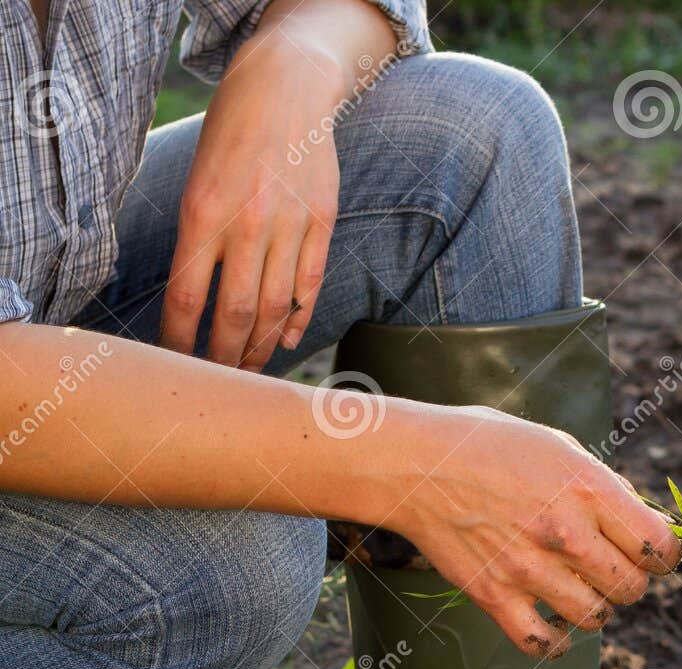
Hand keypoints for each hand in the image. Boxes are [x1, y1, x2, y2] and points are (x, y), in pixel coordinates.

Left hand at [160, 34, 344, 368]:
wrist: (283, 89)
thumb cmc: (229, 136)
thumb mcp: (196, 181)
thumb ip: (197, 240)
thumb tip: (194, 303)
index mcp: (203, 213)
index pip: (185, 296)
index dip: (179, 338)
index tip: (175, 362)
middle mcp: (247, 223)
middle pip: (234, 312)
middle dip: (224, 356)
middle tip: (217, 382)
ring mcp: (290, 225)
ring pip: (275, 307)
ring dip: (260, 346)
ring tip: (249, 370)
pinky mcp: (322, 222)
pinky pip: (309, 283)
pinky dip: (297, 317)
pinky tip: (286, 338)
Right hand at [391, 408, 681, 656]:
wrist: (416, 463)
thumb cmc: (491, 446)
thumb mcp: (560, 447)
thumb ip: (604, 488)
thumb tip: (643, 525)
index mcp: (588, 489)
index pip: (659, 545)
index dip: (665, 554)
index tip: (653, 554)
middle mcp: (564, 532)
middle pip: (633, 587)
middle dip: (630, 581)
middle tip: (610, 569)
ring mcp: (528, 568)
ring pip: (595, 618)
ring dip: (594, 609)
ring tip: (579, 591)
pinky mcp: (493, 595)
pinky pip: (541, 643)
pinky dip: (553, 642)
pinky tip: (551, 624)